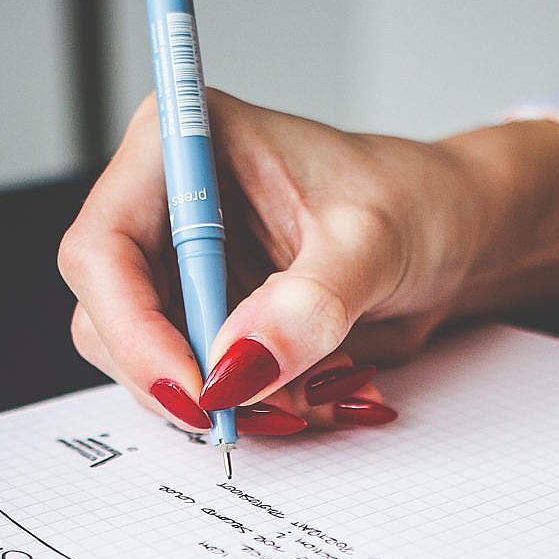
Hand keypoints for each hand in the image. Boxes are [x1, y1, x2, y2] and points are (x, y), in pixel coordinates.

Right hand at [59, 92, 558, 435]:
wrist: (455, 238)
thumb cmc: (418, 204)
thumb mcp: (374, 244)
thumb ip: (310, 303)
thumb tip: (238, 367)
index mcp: (184, 147)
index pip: (104, 248)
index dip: (133, 328)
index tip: (196, 387)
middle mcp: (165, 205)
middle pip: (108, 317)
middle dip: (181, 377)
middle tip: (257, 412)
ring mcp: (180, 269)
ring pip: (146, 365)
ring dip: (223, 401)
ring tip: (310, 395)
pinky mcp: (204, 319)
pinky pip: (196, 387)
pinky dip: (250, 408)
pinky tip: (312, 393)